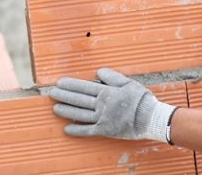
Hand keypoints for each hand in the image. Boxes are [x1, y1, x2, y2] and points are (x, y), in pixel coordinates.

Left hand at [49, 68, 176, 141]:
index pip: (85, 87)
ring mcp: (102, 119)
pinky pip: (88, 131)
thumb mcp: (129, 82)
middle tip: (51, 93)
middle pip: (79, 100)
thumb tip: (98, 71)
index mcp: (107, 92)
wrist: (150, 118)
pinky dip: (77, 130)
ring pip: (80, 114)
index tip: (59, 83)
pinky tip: (67, 129)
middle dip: (64, 96)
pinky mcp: (105, 130)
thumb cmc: (141, 99)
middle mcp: (102, 105)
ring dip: (66, 111)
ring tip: (55, 108)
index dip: (71, 85)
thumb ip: (112, 77)